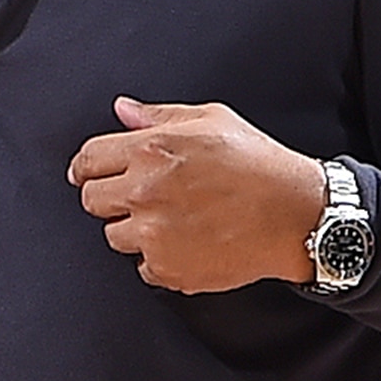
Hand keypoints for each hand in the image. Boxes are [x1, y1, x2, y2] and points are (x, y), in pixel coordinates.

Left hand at [68, 100, 326, 296]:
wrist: (293, 214)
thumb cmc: (258, 165)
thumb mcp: (212, 120)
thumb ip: (159, 116)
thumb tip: (123, 111)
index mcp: (151, 151)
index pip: (87, 160)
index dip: (86, 167)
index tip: (89, 174)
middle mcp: (145, 193)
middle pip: (91, 201)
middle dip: (110, 197)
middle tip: (141, 196)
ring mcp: (154, 235)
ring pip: (114, 236)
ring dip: (134, 230)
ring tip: (174, 218)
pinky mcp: (167, 269)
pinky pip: (141, 267)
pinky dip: (158, 259)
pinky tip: (187, 241)